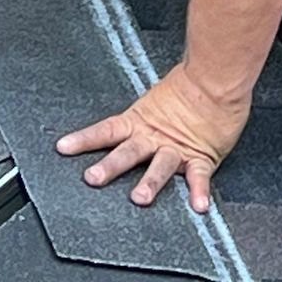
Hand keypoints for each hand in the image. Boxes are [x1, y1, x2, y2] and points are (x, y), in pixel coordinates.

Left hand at [55, 63, 248, 211]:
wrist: (219, 76)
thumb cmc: (193, 83)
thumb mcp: (158, 99)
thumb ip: (143, 116)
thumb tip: (125, 123)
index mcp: (141, 122)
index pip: (107, 130)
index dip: (85, 138)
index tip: (62, 147)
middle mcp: (155, 137)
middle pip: (129, 152)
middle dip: (110, 166)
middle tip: (93, 177)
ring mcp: (178, 148)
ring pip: (160, 166)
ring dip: (150, 182)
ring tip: (140, 198)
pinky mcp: (202, 155)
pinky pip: (199, 176)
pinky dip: (199, 191)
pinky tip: (198, 205)